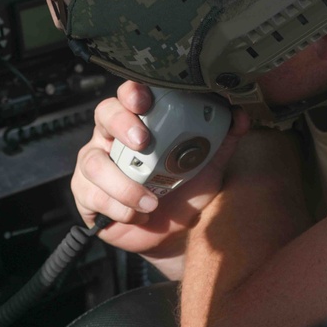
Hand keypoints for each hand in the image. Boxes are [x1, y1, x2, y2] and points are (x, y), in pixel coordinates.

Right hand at [71, 81, 249, 262]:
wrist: (176, 234)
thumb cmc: (186, 189)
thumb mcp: (208, 164)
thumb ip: (222, 139)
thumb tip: (239, 116)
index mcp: (140, 121)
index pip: (129, 94)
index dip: (132, 92)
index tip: (146, 101)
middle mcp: (113, 137)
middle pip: (104, 115)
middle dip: (122, 125)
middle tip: (143, 143)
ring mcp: (96, 164)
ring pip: (94, 162)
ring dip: (123, 183)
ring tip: (150, 201)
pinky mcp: (86, 194)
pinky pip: (91, 195)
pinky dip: (118, 206)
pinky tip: (137, 214)